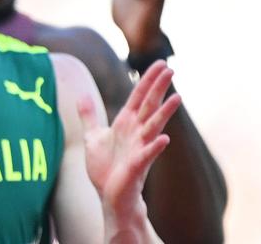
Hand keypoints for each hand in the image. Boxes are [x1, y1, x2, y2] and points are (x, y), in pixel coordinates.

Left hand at [77, 61, 180, 218]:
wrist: (109, 196)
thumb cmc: (106, 168)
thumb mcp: (92, 137)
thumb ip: (89, 116)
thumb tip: (82, 95)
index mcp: (126, 124)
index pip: (138, 96)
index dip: (147, 80)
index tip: (160, 64)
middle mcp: (136, 133)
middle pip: (149, 105)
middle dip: (158, 87)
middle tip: (170, 68)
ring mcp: (139, 148)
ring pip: (153, 126)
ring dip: (164, 113)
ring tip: (177, 97)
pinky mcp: (137, 166)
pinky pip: (148, 154)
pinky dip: (155, 146)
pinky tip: (164, 138)